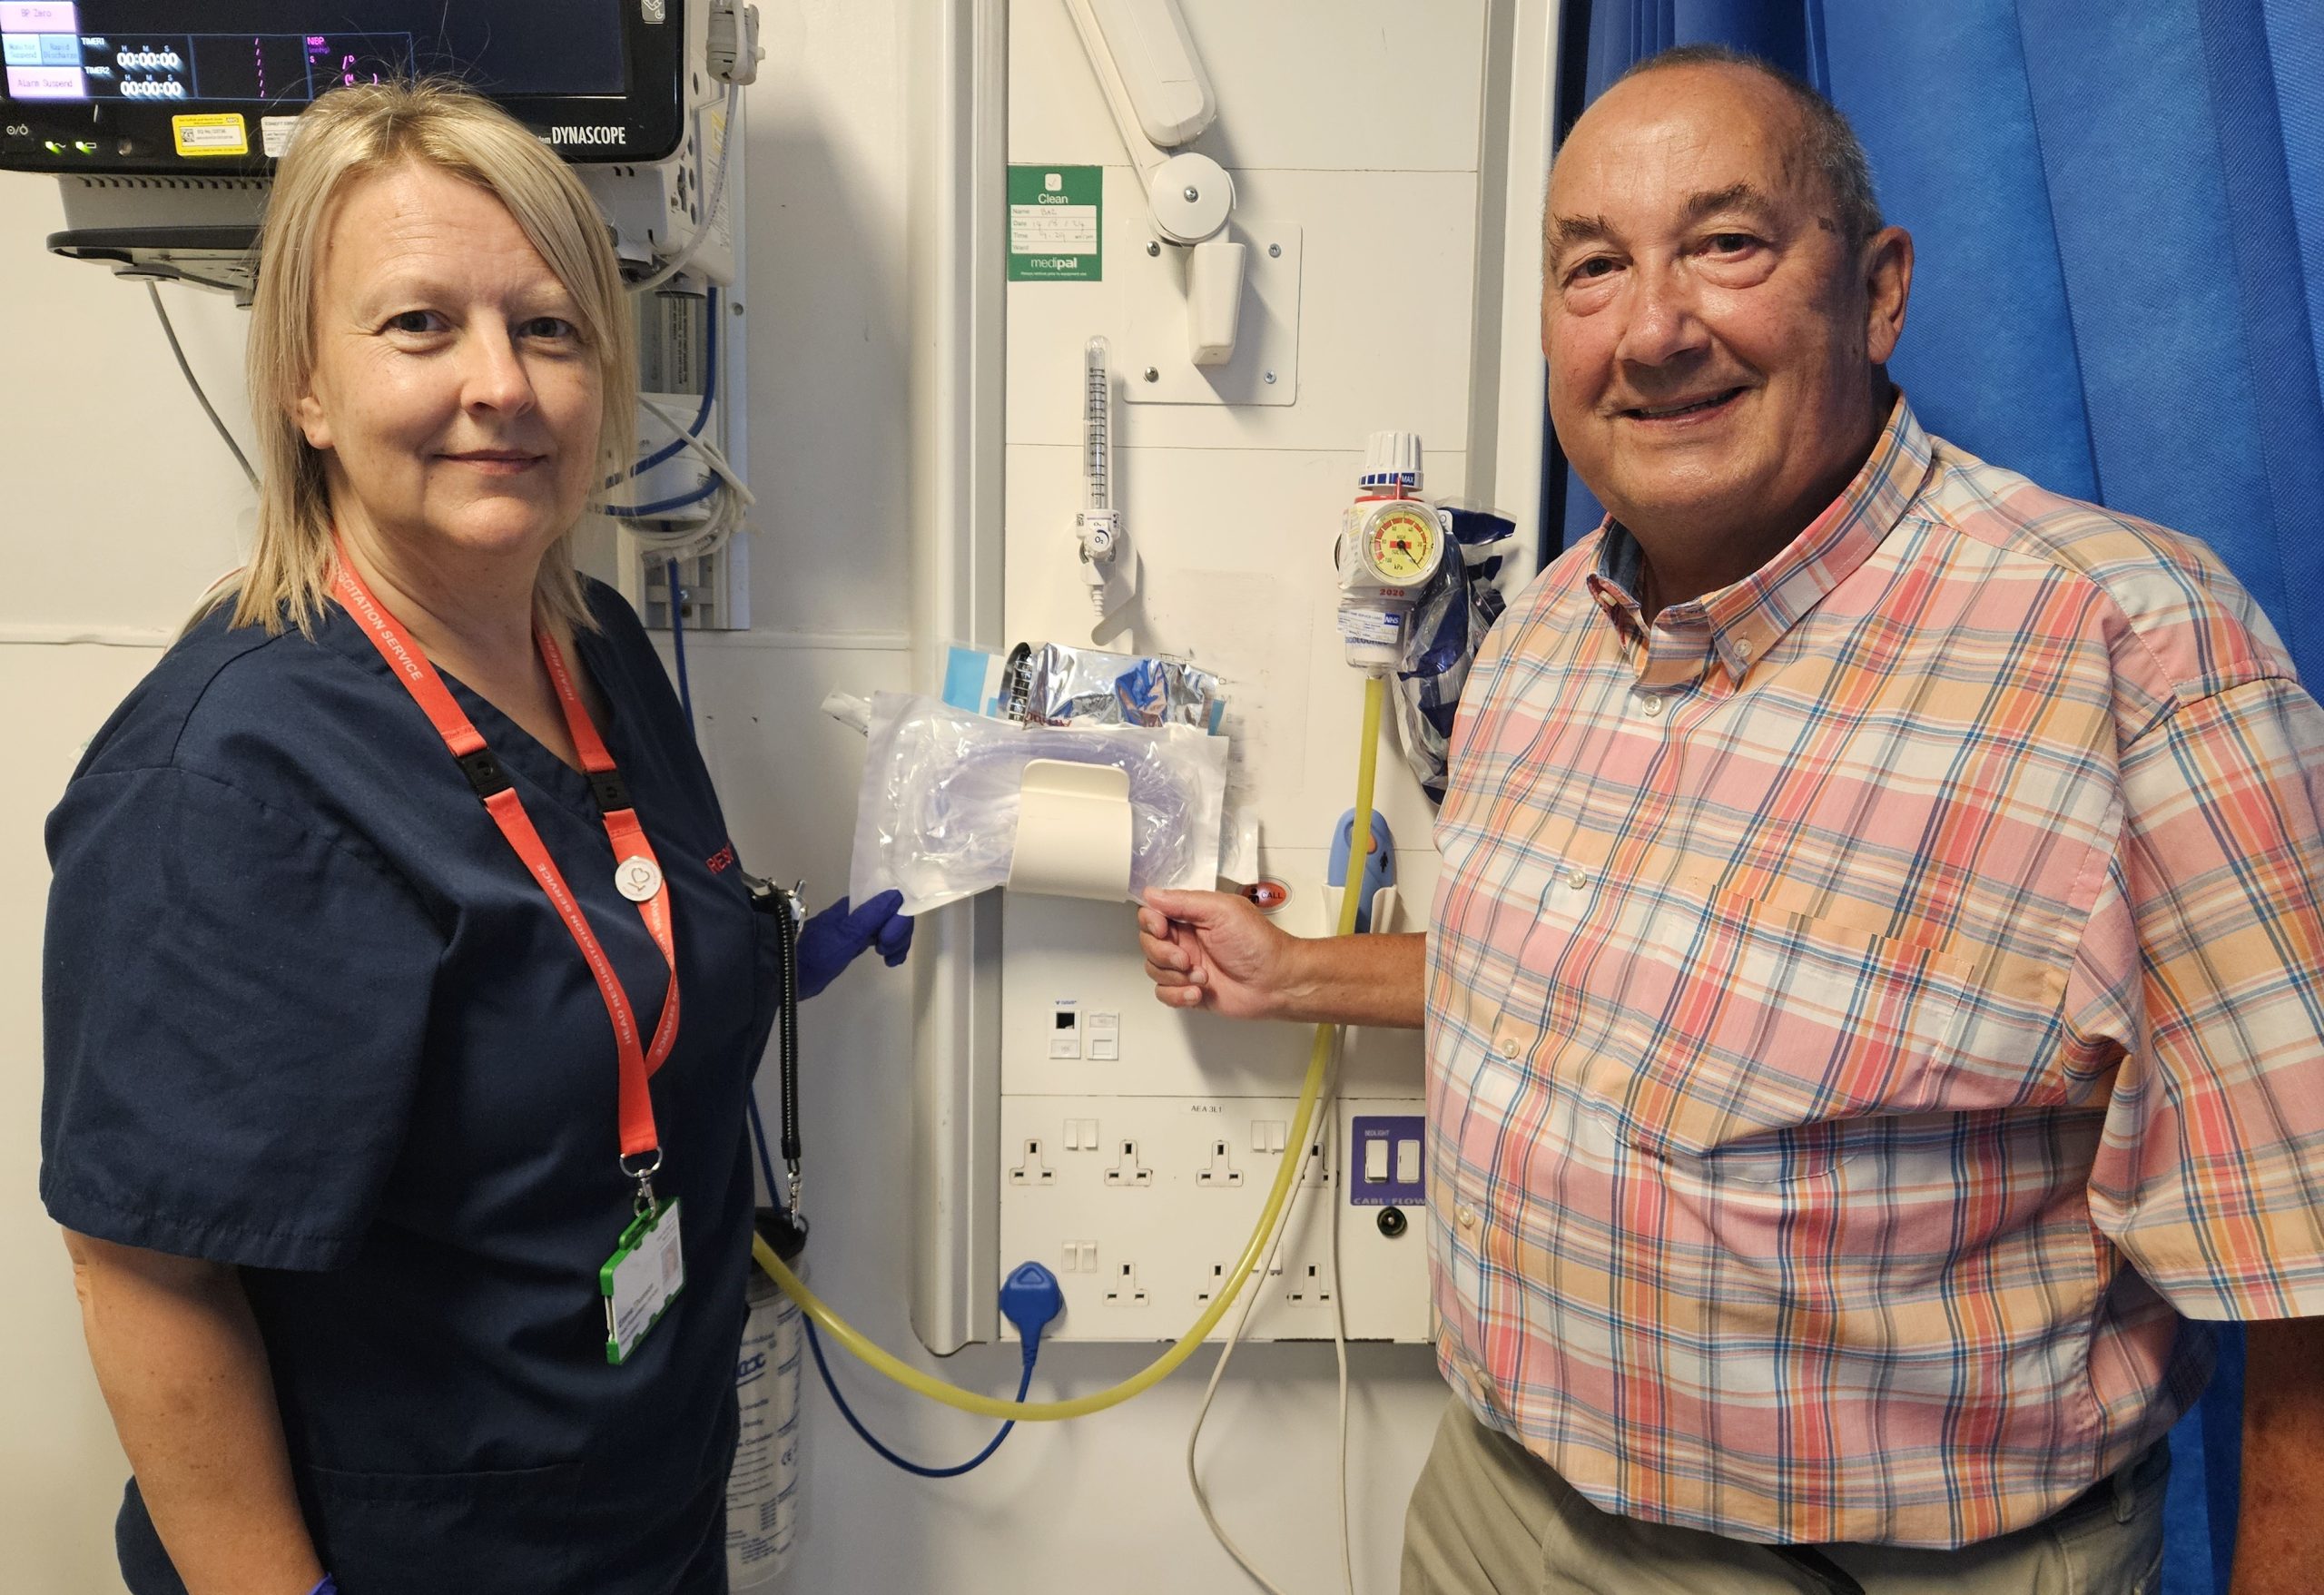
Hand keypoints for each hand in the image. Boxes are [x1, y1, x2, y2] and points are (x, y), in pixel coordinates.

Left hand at [796, 890, 911, 999]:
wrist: (789, 972)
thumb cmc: (817, 953)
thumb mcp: (847, 934)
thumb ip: (872, 915)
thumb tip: (898, 894)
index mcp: (857, 905)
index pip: (892, 904)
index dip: (898, 922)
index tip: (887, 944)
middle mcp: (859, 913)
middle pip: (893, 916)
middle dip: (898, 934)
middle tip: (887, 954)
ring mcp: (857, 928)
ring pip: (888, 928)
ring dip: (896, 942)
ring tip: (889, 959)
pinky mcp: (854, 943)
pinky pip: (880, 939)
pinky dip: (890, 948)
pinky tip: (888, 960)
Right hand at [1136, 888, 1301, 1019]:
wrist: (1277, 982)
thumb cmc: (1259, 945)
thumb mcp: (1222, 911)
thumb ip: (1184, 901)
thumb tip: (1152, 893)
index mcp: (1193, 916)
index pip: (1153, 914)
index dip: (1151, 922)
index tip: (1162, 929)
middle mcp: (1187, 940)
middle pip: (1149, 943)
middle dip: (1163, 953)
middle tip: (1186, 958)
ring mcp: (1188, 966)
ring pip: (1154, 970)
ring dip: (1175, 976)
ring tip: (1202, 976)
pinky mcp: (1190, 990)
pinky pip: (1164, 993)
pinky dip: (1178, 995)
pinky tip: (1198, 992)